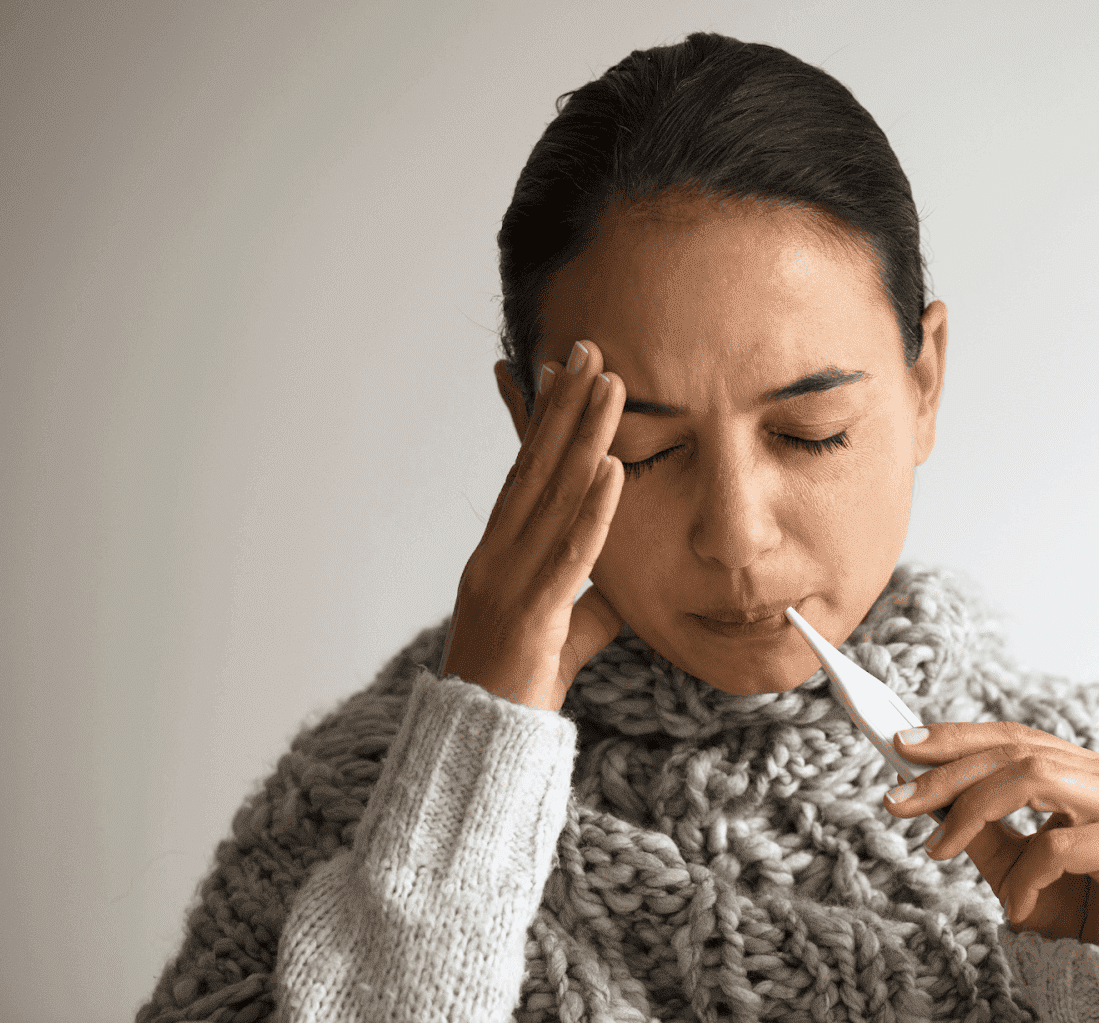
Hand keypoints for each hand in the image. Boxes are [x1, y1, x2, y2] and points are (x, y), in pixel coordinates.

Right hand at [437, 339, 628, 710]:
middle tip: (589, 350)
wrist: (479, 748)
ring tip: (610, 386)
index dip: (546, 421)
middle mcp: (498, 555)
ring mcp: (508, 580)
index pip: (525, 474)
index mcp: (499, 554)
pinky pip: (570, 553)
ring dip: (584, 436)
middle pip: (536, 467)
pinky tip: (612, 468)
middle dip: (565, 406)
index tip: (563, 372)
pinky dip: (592, 508)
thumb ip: (588, 605)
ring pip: (553, 496)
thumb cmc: (515, 690)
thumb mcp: (560, 635)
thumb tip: (620, 592)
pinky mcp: (531, 614)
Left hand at [881, 722, 1098, 947]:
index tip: (903, 745)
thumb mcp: (1011, 862)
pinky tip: (1015, 905)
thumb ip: (976, 824)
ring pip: (1036, 780)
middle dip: (949, 774)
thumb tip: (921, 790)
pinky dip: (1025, 876)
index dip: (959, 737)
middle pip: (1019, 754)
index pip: (1017, 738)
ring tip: (936, 850)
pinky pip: (1059, 847)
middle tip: (896, 800)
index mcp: (1087, 770)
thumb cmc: (1072, 905)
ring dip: (973, 812)